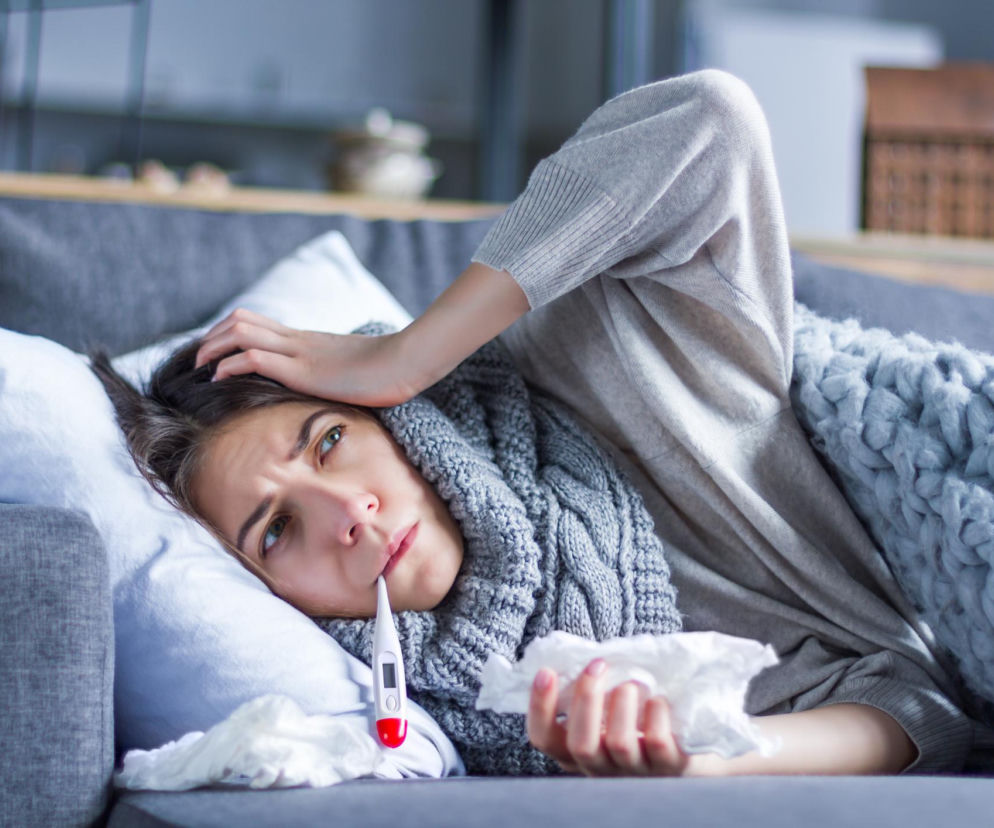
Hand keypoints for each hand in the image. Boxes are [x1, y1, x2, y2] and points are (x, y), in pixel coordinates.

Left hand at [194, 308, 419, 406]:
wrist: (408, 362)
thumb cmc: (388, 372)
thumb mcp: (352, 372)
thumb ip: (333, 376)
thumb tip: (328, 392)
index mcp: (307, 340)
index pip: (256, 323)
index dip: (227, 335)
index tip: (214, 356)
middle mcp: (297, 340)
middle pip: (239, 319)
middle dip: (210, 337)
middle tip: (198, 362)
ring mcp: (299, 352)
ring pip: (240, 331)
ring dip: (212, 348)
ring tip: (200, 369)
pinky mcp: (303, 370)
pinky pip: (254, 357)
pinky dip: (228, 366)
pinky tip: (219, 380)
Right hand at [527, 658, 690, 776]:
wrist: (691, 752)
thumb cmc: (640, 719)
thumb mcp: (608, 711)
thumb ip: (590, 694)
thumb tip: (577, 657)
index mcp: (579, 752)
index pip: (545, 739)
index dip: (540, 707)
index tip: (547, 672)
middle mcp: (603, 768)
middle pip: (580, 744)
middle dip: (586, 698)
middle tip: (598, 665)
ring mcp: (636, 772)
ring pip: (618, 743)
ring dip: (622, 703)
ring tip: (632, 684)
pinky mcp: (670, 768)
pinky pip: (656, 741)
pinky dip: (655, 712)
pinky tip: (658, 700)